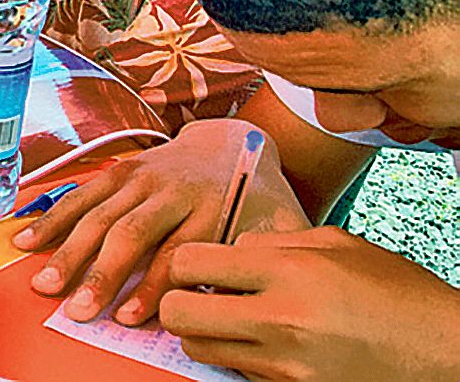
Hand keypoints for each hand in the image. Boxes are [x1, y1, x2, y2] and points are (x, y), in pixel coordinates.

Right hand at [12, 119, 308, 325]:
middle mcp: (171, 189)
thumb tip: (246, 303)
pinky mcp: (119, 170)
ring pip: (99, 215)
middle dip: (100, 273)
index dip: (151, 288)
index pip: (177, 253)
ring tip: (45, 283)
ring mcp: (141, 176)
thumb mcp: (275, 226)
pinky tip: (29, 240)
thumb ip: (263, 261)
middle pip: (130, 233)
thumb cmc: (253, 196)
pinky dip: (53, 218)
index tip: (129, 318)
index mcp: (212, 207)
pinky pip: (81, 195)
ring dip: (68, 251)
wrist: (232, 142)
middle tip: (78, 307)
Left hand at [162, 228, 459, 380]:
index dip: (182, 262)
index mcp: (289, 273)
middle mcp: (281, 321)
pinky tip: (267, 342)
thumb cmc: (395, 292)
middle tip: (200, 295)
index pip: (189, 262)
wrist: (446, 351)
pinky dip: (239, 357)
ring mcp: (286, 366)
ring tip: (234, 319)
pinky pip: (238, 372)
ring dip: (205, 332)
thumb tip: (228, 250)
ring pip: (200, 349)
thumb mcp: (335, 244)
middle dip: (178, 301)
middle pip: (179, 314)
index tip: (194, 265)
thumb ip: (272, 243)